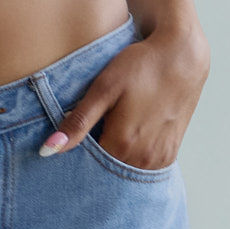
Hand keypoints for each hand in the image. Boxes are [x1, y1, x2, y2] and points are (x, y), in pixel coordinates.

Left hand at [38, 26, 209, 169]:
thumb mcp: (104, 88)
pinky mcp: (170, 152)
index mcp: (123, 144)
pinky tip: (126, 136)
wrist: (182, 56)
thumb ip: (78, 123)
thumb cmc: (141, 66)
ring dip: (112, 160)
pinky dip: (130, 158)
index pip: (86, 168)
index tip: (71, 141)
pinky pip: (143, 166)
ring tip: (108, 132)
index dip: (75, 156)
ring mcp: (160, 158)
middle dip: (92, 162)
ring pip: (124, 170)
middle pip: (106, 172)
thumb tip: (47, 152)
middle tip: (90, 133)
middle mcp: (144, 158)